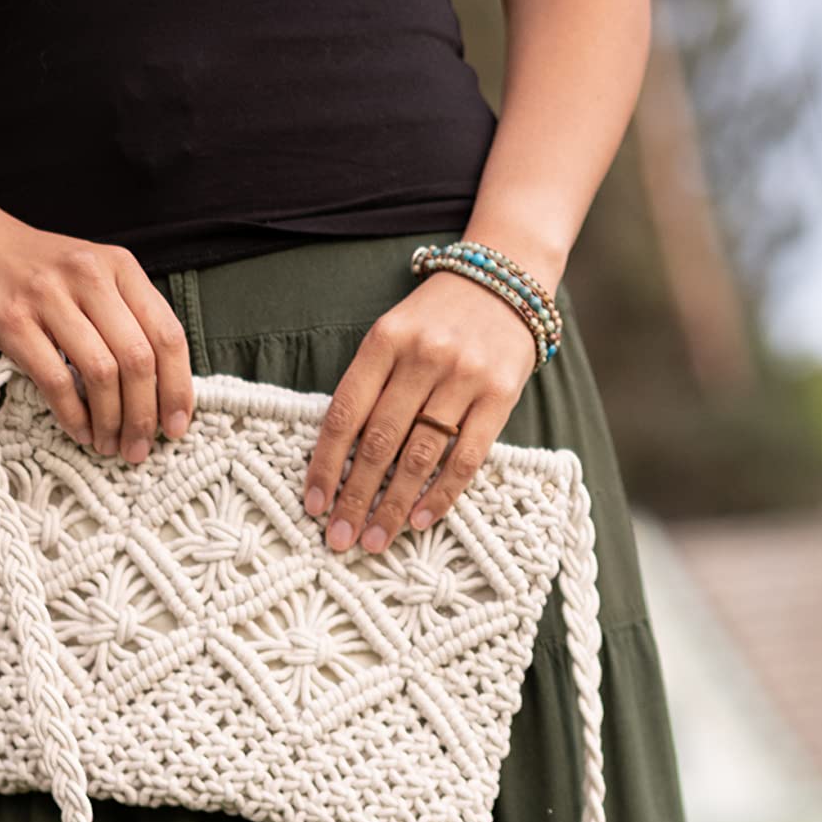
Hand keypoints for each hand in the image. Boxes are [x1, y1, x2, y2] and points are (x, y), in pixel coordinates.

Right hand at [0, 202, 195, 458]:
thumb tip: (158, 390)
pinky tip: (78, 431)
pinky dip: (73, 415)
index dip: (178, 389)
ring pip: (102, 373)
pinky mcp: (12, 320)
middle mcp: (90, 276)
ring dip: (110, 422)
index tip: (177, 427)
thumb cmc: (32, 269)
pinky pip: (56, 380)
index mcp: (119, 267)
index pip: (168, 335)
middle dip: (145, 416)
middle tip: (140, 450)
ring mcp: (49, 297)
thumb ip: (123, 317)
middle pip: (138, 360)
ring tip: (108, 446)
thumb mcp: (90, 277)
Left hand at [302, 271, 541, 554]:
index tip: (314, 506)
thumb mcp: (393, 335)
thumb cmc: (437, 319)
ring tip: (375, 540)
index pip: (344, 413)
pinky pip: (466, 458)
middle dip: (355, 498)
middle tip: (340, 539)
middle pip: (379, 442)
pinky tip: (419, 520)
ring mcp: (464, 377)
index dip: (325, 465)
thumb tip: (341, 460)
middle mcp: (423, 357)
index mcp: (385, 341)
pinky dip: (440, 494)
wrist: (506, 281)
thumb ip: (370, 385)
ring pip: (420, 456)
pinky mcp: (500, 396)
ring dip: (393, 506)